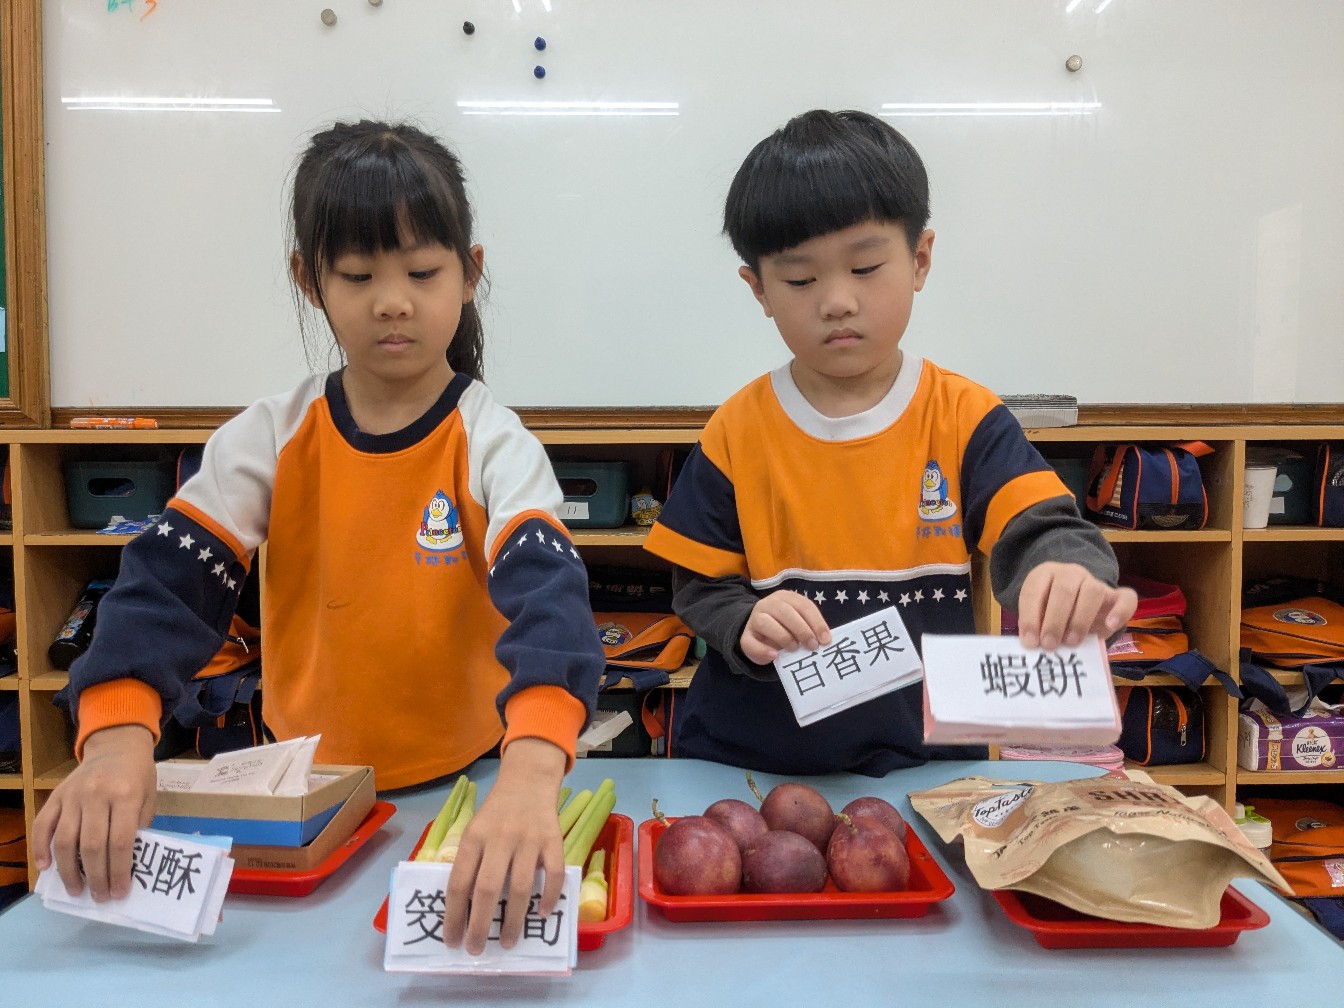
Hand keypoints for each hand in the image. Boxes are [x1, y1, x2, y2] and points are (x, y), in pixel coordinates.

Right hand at [31, 724, 156, 901]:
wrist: (116, 746)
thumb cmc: (138, 776)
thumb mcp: (149, 797)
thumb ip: (140, 828)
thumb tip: (128, 866)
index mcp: (126, 795)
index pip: (121, 841)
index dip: (119, 871)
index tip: (120, 892)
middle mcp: (97, 795)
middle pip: (92, 845)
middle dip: (96, 877)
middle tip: (99, 897)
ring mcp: (73, 795)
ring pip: (66, 840)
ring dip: (69, 871)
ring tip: (76, 890)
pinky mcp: (56, 795)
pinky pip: (43, 825)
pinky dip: (40, 848)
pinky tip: (45, 868)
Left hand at [441, 737, 566, 955]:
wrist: (528, 780)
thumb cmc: (496, 813)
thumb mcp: (474, 829)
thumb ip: (469, 861)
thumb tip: (462, 908)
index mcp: (474, 838)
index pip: (458, 882)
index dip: (453, 915)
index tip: (451, 940)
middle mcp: (499, 839)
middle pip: (487, 889)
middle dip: (479, 925)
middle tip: (476, 949)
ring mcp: (528, 840)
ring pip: (520, 887)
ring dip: (513, 920)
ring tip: (508, 941)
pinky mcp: (553, 840)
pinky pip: (553, 874)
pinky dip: (549, 896)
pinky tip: (543, 914)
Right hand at [740, 590, 831, 663]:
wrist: (758, 633)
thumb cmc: (785, 628)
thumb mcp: (799, 624)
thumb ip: (810, 629)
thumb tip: (824, 641)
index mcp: (786, 598)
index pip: (804, 605)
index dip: (817, 622)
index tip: (825, 639)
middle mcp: (768, 604)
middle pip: (785, 611)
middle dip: (802, 629)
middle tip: (812, 646)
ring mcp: (754, 619)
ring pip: (765, 623)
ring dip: (783, 637)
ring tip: (794, 649)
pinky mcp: (745, 636)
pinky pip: (750, 642)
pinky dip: (763, 650)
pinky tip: (775, 656)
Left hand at [1016, 562, 1137, 650]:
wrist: (1077, 604)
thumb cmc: (1051, 612)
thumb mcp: (1038, 616)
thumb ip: (1036, 627)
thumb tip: (1033, 645)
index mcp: (1044, 574)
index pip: (1034, 591)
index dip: (1030, 617)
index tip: (1029, 642)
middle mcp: (1070, 574)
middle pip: (1064, 589)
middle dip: (1054, 620)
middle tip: (1049, 644)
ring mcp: (1095, 582)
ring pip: (1093, 591)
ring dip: (1080, 619)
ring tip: (1071, 642)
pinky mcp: (1117, 596)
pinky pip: (1126, 597)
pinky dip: (1120, 611)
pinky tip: (1110, 626)